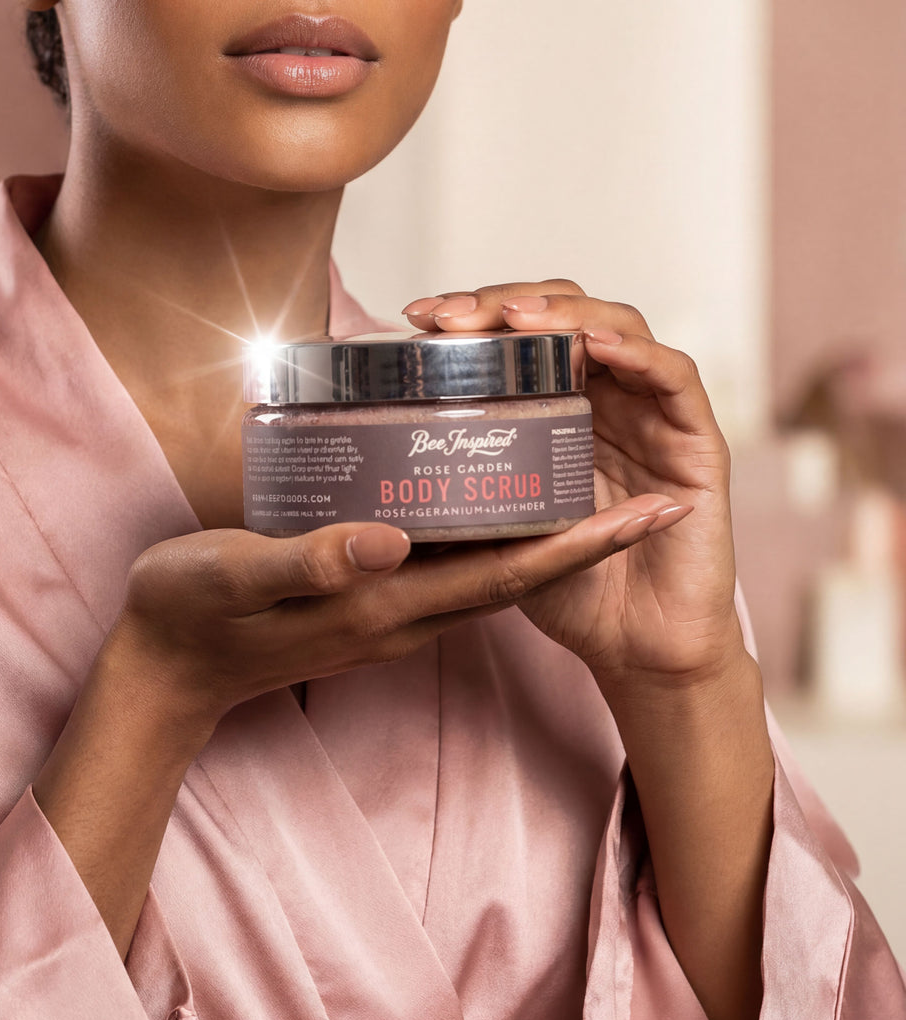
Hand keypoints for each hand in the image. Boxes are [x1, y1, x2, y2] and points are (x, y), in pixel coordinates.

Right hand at [118, 501, 691, 759]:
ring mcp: (390, 610)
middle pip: (518, 572)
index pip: (506, 574)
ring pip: (489, 570)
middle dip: (592, 539)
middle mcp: (403, 612)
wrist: (168, 671)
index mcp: (385, 603)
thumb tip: (393, 538)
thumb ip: (311, 560)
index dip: (584, 546)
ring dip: (550, 535)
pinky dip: (493, 535)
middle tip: (654, 491)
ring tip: (596, 482)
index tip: (652, 513)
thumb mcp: (236, 577)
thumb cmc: (191, 615)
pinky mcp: (372, 601)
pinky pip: (452, 567)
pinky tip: (499, 498)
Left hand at [403, 281, 743, 687]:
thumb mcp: (501, 531)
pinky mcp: (697, 441)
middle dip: (505, 306)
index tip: (416, 320)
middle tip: (450, 317)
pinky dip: (636, 352)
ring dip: (566, 314)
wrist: (638, 647)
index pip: (523, 338)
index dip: (473, 318)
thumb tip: (388, 456)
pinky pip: (674, 377)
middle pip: (565, 319)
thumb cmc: (572, 589)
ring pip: (618, 328)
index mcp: (562, 412)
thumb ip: (468, 488)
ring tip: (514, 318)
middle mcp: (608, 401)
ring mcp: (653, 415)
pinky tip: (592, 344)